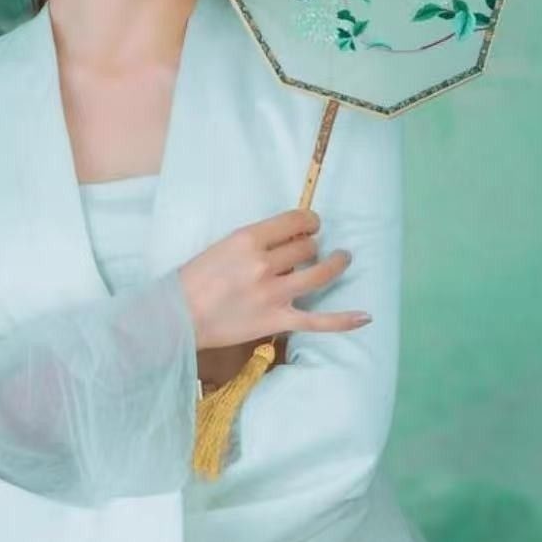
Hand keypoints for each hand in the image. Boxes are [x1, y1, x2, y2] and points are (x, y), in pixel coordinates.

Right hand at [178, 208, 368, 350]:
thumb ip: (252, 243)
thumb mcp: (221, 247)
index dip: (309, 221)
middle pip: (307, 247)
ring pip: (319, 274)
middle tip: (309, 248)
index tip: (311, 224)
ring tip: (343, 258)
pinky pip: (318, 320)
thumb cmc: (192, 280)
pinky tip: (365, 316)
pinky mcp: (277, 321)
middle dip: (311, 245)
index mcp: (248, 240)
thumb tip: (285, 241)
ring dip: (335, 263)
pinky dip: (343, 320)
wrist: (176, 317)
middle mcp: (265, 264)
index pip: (294, 221)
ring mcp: (274, 294)